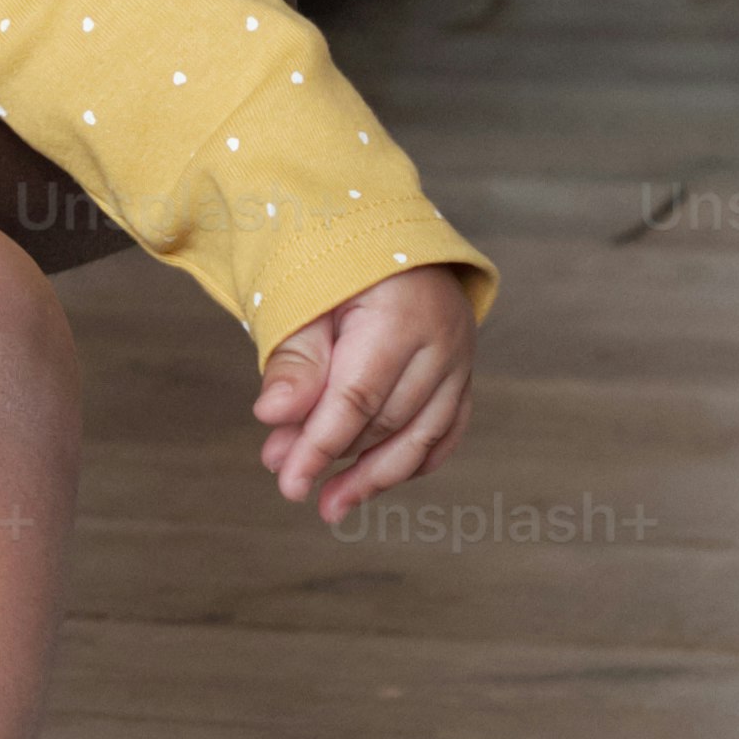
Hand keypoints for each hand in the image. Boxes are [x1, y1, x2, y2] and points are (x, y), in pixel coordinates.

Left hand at [260, 265, 480, 522]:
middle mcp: (442, 341)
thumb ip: (294, 359)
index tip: (287, 480)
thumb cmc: (338, 265)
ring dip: (374, 476)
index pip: (357, 398)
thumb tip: (273, 416)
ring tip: (331, 504)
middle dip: (334, 456)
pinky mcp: (465, 373)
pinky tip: (377, 481)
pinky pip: (446, 431)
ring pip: (422, 436)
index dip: (320, 446)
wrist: (389, 234)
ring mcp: (461, 360)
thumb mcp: (306, 299)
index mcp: (400, 316)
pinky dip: (414, 461)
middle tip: (286, 478)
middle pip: (386, 420)